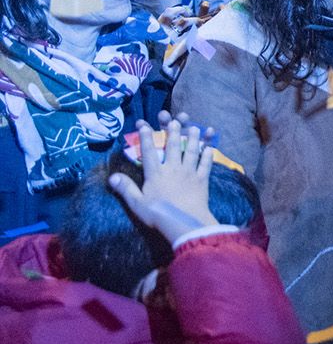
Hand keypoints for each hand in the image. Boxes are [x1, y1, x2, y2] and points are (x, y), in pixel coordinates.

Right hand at [109, 117, 218, 243]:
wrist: (184, 222)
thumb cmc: (158, 214)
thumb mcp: (137, 203)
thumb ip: (125, 188)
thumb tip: (112, 176)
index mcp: (156, 174)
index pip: (149, 153)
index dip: (146, 138)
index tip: (145, 126)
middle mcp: (173, 169)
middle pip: (173, 147)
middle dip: (173, 133)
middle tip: (175, 121)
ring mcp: (189, 173)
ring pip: (191, 152)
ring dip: (193, 139)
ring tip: (195, 128)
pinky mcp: (202, 180)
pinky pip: (205, 165)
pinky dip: (208, 156)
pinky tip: (210, 148)